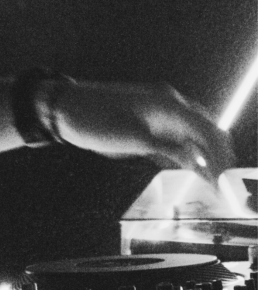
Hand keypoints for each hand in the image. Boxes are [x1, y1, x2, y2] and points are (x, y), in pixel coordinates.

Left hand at [55, 80, 234, 185]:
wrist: (63, 107)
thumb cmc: (96, 122)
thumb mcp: (135, 140)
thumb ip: (170, 150)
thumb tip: (200, 161)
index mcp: (169, 105)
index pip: (208, 131)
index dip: (222, 157)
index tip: (227, 183)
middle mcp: (168, 104)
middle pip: (204, 130)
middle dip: (217, 155)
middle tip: (224, 185)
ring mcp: (156, 111)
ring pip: (190, 134)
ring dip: (202, 155)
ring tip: (211, 183)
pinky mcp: (144, 121)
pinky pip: (173, 137)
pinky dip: (184, 152)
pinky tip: (188, 170)